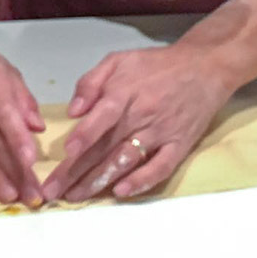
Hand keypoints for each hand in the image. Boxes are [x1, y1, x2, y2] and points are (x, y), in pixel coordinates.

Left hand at [41, 45, 233, 202]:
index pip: (103, 117)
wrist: (203, 68)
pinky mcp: (179, 146)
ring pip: (127, 161)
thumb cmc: (155, 65)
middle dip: (77, 170)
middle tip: (53, 190)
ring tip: (76, 196)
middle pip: (106, 147)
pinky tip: (121, 192)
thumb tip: (73, 110)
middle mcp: (142, 115)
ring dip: (100, 181)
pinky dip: (141, 181)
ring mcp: (161, 133)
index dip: (85, 135)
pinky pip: (160, 168)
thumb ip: (91, 82)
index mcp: (125, 93)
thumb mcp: (118, 61)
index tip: (67, 152)